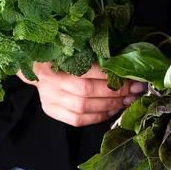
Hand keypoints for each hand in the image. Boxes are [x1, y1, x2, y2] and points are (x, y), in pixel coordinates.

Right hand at [16, 62, 144, 126]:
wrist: (35, 67)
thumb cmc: (61, 55)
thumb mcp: (73, 50)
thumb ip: (93, 55)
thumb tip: (124, 62)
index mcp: (56, 60)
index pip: (87, 71)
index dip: (112, 76)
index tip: (133, 77)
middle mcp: (50, 81)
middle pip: (86, 91)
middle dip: (115, 92)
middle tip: (135, 91)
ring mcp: (49, 98)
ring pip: (83, 108)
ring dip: (110, 106)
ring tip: (126, 101)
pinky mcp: (51, 110)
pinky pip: (78, 120)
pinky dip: (98, 117)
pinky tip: (111, 110)